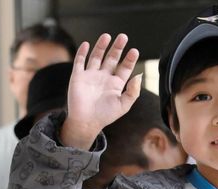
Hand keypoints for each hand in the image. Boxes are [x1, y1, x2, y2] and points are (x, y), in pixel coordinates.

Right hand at [62, 33, 141, 149]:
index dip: (129, 59)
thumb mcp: (124, 105)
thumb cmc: (105, 116)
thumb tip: (139, 76)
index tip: (134, 51)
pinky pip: (80, 62)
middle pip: (112, 58)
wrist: (86, 122)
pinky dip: (82, 53)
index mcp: (116, 84)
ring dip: (101, 46)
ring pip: (97, 57)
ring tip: (107, 36)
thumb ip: (133, 91)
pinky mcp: (78, 77)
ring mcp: (91, 76)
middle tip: (123, 36)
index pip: (125, 68)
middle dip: (117, 48)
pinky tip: (87, 44)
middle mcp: (104, 78)